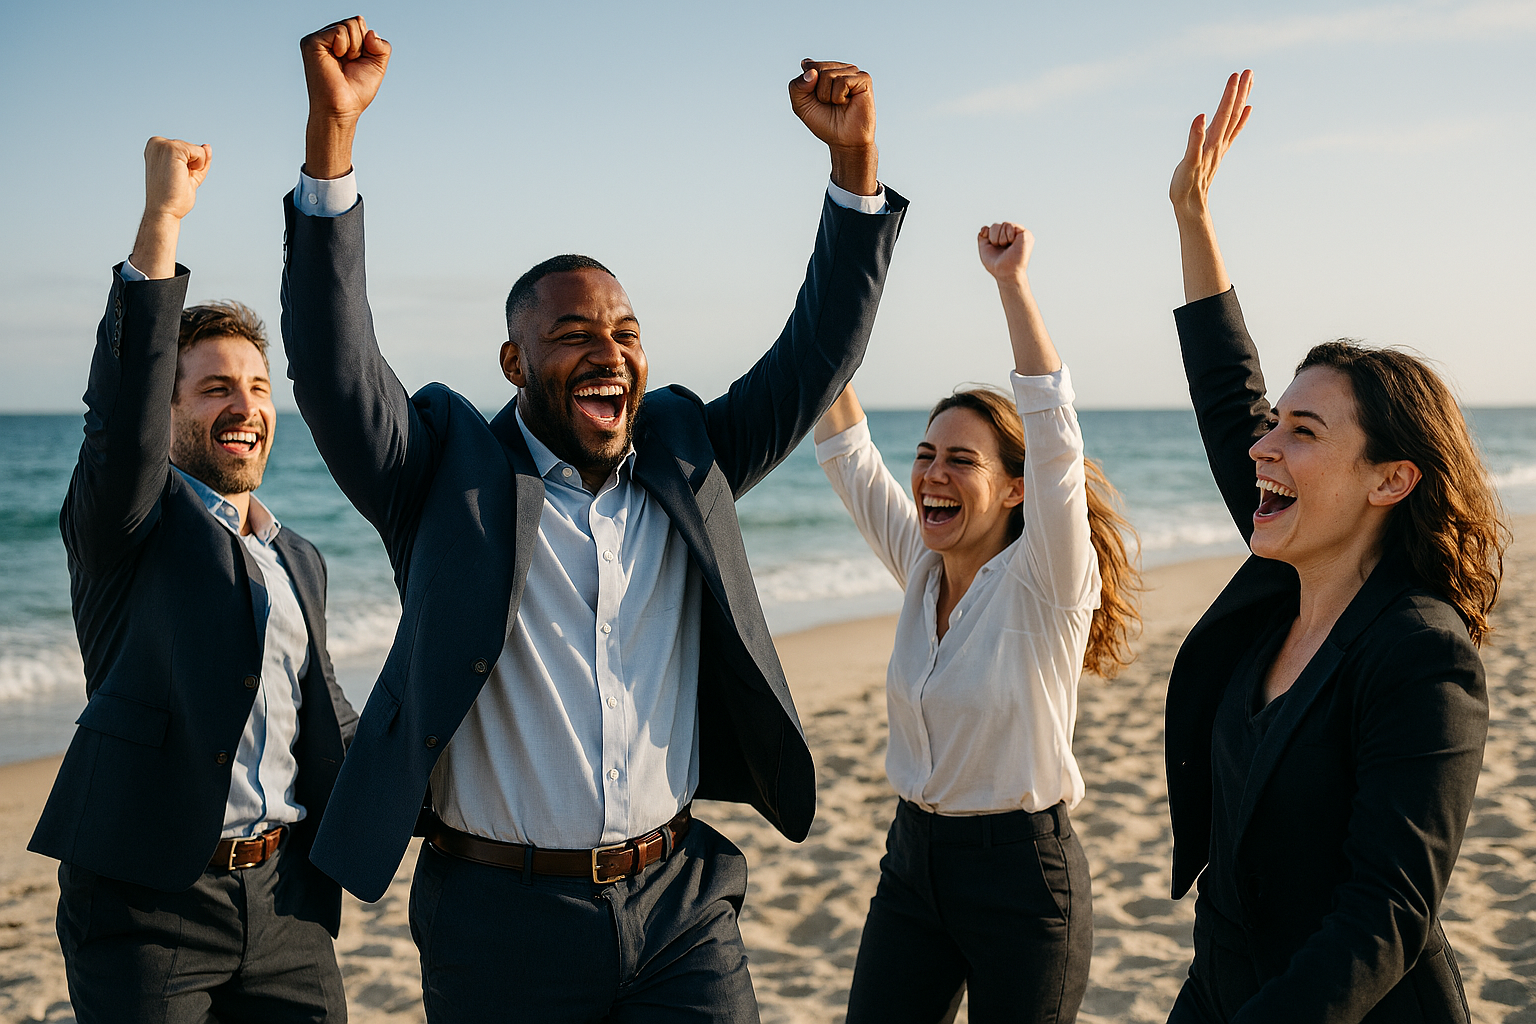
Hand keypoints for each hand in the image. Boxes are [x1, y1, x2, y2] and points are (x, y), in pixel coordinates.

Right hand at [142, 137, 210, 221]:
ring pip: (198, 150)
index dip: (190, 166)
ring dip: (196, 167)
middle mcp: (156, 142)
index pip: (188, 150)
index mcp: (156, 147)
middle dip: (194, 166)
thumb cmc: (173, 196)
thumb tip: (207, 146)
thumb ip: (198, 159)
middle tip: (178, 181)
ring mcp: (163, 144)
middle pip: (193, 148)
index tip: (176, 178)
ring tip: (179, 179)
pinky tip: (183, 175)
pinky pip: (200, 152)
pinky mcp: (172, 149)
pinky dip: (198, 166)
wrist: (164, 211)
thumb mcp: (189, 173)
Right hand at [301, 16, 390, 178]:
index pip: (360, 25)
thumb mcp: (377, 65)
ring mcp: (318, 39)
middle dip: (362, 46)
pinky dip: (344, 46)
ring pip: (349, 25)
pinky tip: (337, 59)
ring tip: (343, 64)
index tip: (358, 62)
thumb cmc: (356, 91)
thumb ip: (381, 45)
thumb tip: (370, 31)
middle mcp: (328, 38)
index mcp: (340, 41)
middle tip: (350, 64)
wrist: (342, 108)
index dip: (367, 44)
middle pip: (356, 22)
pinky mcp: (312, 42)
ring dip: (354, 48)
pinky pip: (339, 31)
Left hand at [788, 59, 877, 195]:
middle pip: (817, 69)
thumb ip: (797, 87)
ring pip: (828, 75)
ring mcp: (853, 72)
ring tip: (839, 104)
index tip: (816, 100)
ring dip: (828, 96)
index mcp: (825, 70)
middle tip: (829, 103)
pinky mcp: (864, 79)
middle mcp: (839, 68)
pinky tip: (847, 102)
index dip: (807, 87)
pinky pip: (842, 81)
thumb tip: (812, 72)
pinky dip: (839, 97)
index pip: (809, 66)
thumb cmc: (825, 122)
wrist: (844, 140)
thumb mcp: (801, 105)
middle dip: (818, 92)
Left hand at [977, 222, 1032, 281]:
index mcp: (1003, 237)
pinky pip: (1011, 226)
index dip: (990, 237)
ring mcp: (1019, 233)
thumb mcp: (985, 249)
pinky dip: (1008, 236)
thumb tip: (984, 228)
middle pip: (996, 225)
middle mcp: (1012, 234)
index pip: (992, 228)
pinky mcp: (1026, 234)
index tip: (994, 247)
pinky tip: (1012, 244)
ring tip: (1007, 248)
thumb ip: (983, 237)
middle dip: (994, 238)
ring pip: (1004, 224)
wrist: (1005, 273)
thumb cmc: (996, 264)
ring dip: (1001, 239)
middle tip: (1002, 248)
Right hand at [1170, 70, 1251, 223]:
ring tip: (1248, 83)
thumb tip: (1200, 117)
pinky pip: (1232, 131)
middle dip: (1240, 92)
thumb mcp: (1187, 162)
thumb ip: (1194, 139)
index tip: (1237, 74)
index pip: (1224, 113)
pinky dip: (1241, 119)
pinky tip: (1246, 110)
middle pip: (1233, 113)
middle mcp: (1219, 142)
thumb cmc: (1186, 186)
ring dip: (1241, 100)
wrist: (1191, 207)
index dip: (1230, 94)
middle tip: (1248, 71)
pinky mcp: (1216, 153)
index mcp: (1212, 142)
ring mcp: (1220, 147)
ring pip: (1234, 119)